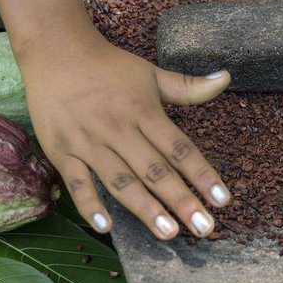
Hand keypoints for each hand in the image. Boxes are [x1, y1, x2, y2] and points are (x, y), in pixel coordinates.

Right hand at [18, 31, 230, 240]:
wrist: (55, 50)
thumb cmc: (107, 66)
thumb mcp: (150, 73)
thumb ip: (188, 87)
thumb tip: (226, 78)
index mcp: (144, 111)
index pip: (179, 148)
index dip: (202, 174)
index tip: (222, 200)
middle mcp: (119, 128)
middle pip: (155, 170)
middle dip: (181, 200)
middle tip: (204, 228)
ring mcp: (89, 141)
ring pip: (121, 180)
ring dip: (145, 208)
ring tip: (168, 233)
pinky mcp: (62, 150)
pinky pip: (77, 182)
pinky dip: (90, 204)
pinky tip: (106, 226)